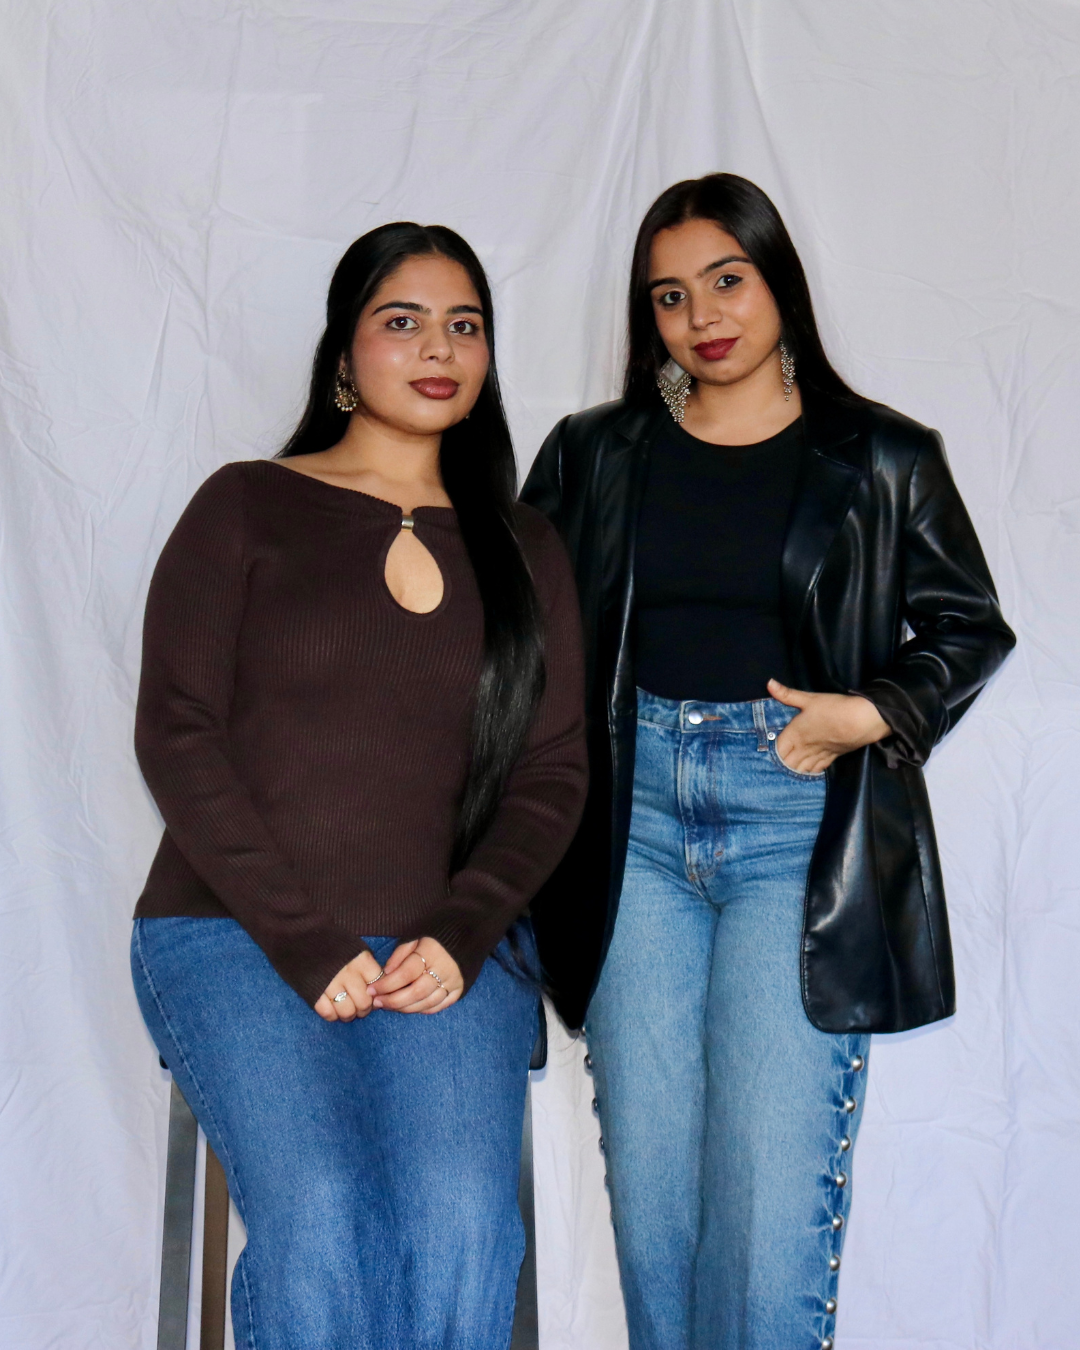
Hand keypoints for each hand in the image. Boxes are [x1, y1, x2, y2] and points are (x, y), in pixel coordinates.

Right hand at [315, 948, 386, 1021]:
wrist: (302, 937)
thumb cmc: (332, 944)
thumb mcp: (354, 948)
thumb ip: (366, 967)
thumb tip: (377, 986)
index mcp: (360, 959)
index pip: (378, 984)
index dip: (377, 993)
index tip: (372, 995)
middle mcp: (348, 972)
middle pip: (364, 1002)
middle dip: (363, 1009)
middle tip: (359, 1007)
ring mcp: (330, 984)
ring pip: (347, 1012)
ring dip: (348, 1015)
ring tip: (346, 1012)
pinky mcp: (313, 992)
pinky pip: (328, 1013)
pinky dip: (331, 1016)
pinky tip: (332, 1011)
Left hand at [370, 937, 463, 1014]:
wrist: (471, 928)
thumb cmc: (438, 930)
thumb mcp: (416, 934)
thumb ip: (400, 953)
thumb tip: (386, 972)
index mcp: (431, 952)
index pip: (405, 974)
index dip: (386, 985)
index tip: (371, 990)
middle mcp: (444, 969)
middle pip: (415, 992)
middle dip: (393, 1001)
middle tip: (377, 1003)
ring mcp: (454, 981)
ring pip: (427, 1002)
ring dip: (406, 1008)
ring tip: (390, 1006)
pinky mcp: (460, 989)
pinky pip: (440, 1005)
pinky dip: (424, 1009)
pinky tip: (411, 1007)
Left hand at [767, 678, 889, 775]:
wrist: (862, 721)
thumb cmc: (834, 708)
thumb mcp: (809, 699)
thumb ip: (787, 694)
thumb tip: (769, 683)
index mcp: (795, 734)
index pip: (777, 750)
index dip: (770, 754)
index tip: (764, 755)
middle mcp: (804, 748)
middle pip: (787, 764)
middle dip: (781, 766)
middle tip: (774, 767)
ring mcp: (818, 754)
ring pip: (801, 770)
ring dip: (794, 772)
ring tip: (787, 774)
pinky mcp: (831, 758)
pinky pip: (817, 769)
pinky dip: (810, 773)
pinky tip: (806, 774)